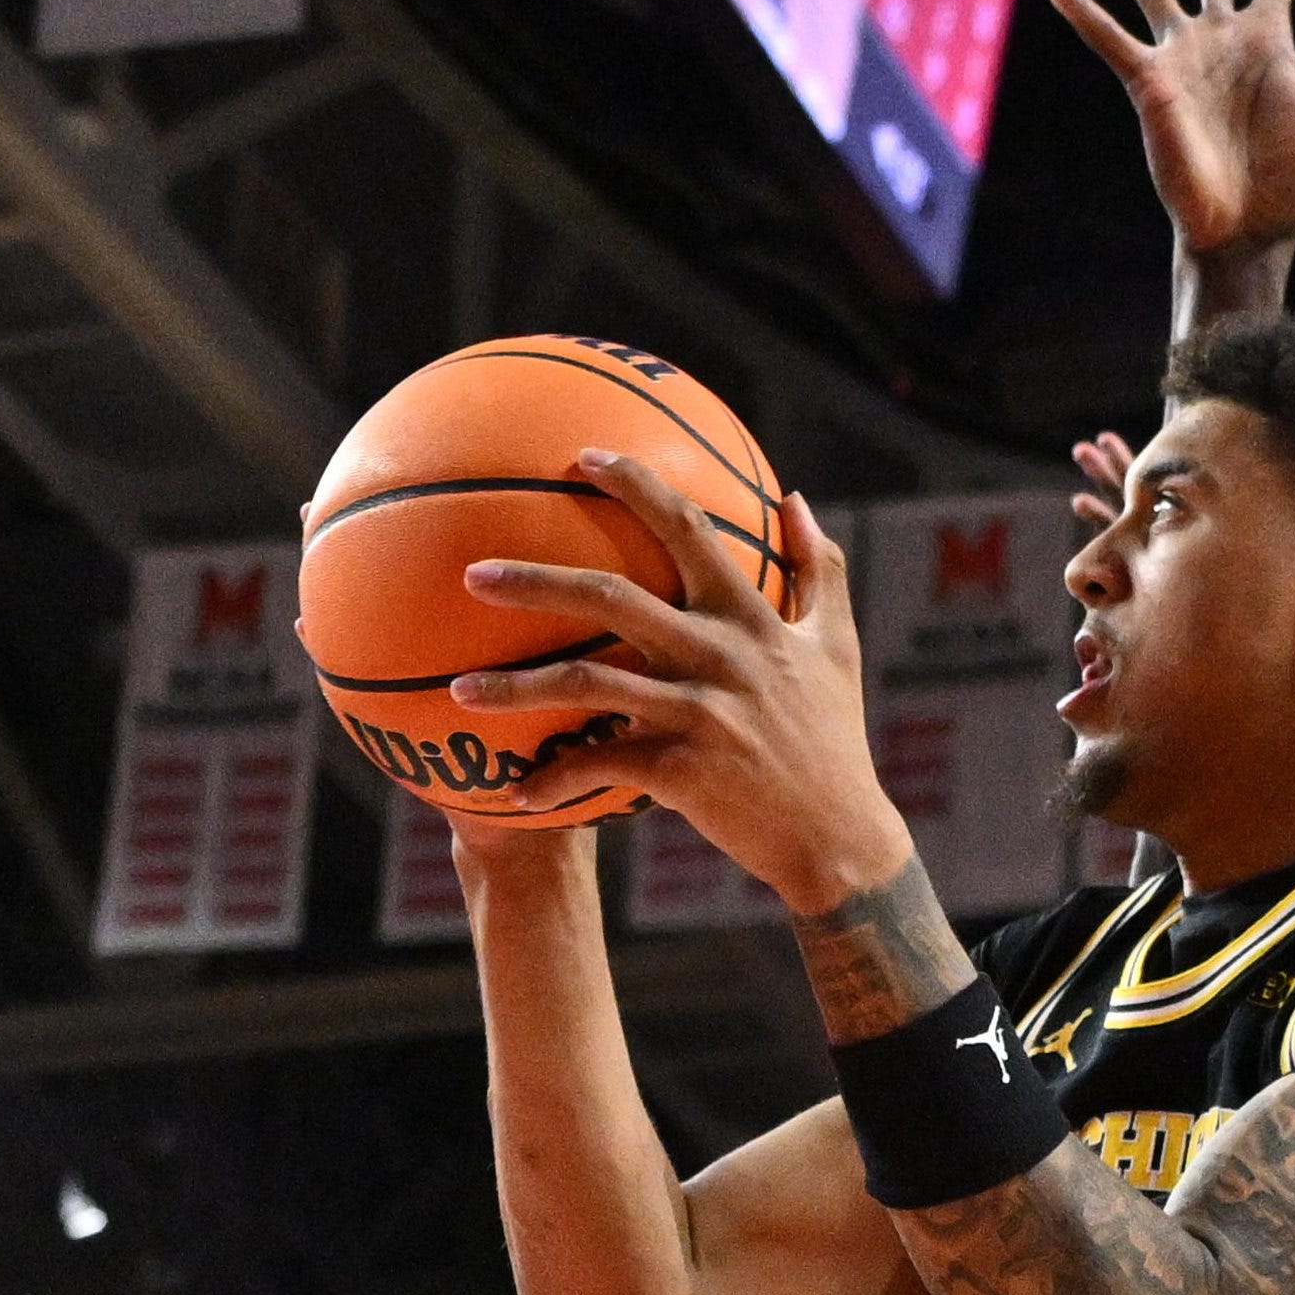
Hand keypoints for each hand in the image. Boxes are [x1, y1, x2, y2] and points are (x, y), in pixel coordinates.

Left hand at [447, 465, 905, 917]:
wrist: (837, 836)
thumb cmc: (832, 738)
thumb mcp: (838, 646)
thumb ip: (819, 568)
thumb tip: (797, 498)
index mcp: (750, 617)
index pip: (689, 531)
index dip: (637, 486)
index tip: (584, 457)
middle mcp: (719, 655)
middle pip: (612, 598)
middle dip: (536, 581)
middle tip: (472, 575)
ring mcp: (698, 712)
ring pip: (587, 684)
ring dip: (515, 688)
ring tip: (457, 691)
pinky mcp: (682, 770)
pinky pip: (599, 766)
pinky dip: (555, 779)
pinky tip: (516, 793)